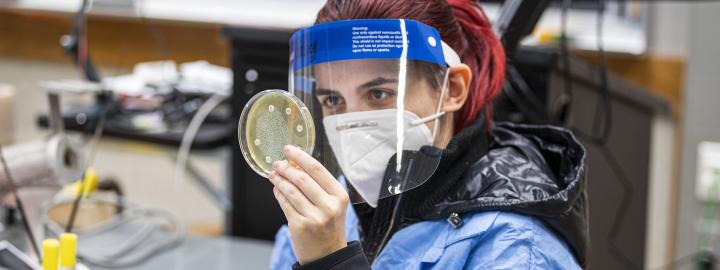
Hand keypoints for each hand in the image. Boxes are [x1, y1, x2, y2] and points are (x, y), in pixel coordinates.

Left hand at [268, 145, 349, 264]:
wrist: (328, 254)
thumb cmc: (329, 227)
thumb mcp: (332, 205)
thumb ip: (318, 186)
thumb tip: (296, 165)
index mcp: (339, 196)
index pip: (318, 170)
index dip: (301, 157)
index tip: (290, 149)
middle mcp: (329, 206)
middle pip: (302, 178)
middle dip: (286, 167)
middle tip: (277, 162)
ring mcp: (314, 217)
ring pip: (291, 190)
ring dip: (279, 179)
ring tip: (273, 174)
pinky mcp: (300, 226)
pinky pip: (285, 204)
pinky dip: (278, 193)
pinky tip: (276, 188)